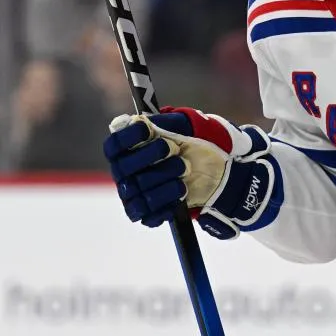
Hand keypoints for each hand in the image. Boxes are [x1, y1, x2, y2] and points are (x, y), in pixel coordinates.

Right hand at [103, 107, 279, 238]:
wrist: (220, 172)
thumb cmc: (198, 144)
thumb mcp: (187, 125)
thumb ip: (166, 121)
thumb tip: (141, 120)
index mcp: (131, 147)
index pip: (114, 144)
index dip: (128, 137)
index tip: (148, 130)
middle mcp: (127, 171)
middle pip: (123, 168)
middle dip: (150, 157)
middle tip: (175, 150)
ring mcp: (136, 194)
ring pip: (137, 191)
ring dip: (163, 178)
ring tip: (186, 170)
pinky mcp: (149, 213)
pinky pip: (147, 214)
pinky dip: (166, 202)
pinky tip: (182, 191)